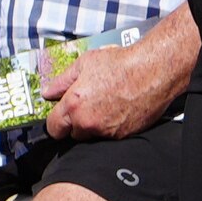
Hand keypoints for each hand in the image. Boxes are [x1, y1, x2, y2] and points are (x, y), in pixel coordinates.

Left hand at [41, 21, 192, 140]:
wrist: (153, 71)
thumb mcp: (84, 64)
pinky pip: (110, 135)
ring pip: (92, 136)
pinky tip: (117, 109)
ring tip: (104, 104)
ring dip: (94, 125)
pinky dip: (111, 126)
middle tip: (86, 105)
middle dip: (76, 123)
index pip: (54, 129)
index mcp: (74, 106)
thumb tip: (48, 93)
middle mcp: (89, 122)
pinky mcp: (125, 135)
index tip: (60, 116)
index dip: (56, 122)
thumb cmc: (120, 64)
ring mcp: (108, 131)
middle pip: (73, 134)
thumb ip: (61, 81)